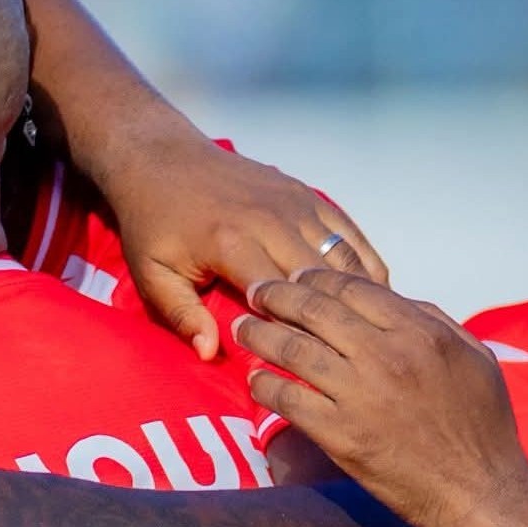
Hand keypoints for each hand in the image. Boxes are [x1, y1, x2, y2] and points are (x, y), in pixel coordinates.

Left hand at [108, 135, 385, 359]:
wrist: (163, 159)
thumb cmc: (153, 223)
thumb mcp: (152, 274)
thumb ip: (182, 315)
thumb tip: (210, 353)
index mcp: (232, 243)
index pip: (278, 300)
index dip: (295, 335)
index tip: (307, 367)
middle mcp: (272, 220)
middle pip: (320, 281)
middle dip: (334, 321)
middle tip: (351, 358)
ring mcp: (295, 204)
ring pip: (342, 256)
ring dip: (358, 295)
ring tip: (373, 334)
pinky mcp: (307, 195)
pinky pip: (347, 233)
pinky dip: (363, 263)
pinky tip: (375, 295)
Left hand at [234, 269, 527, 526]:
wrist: (480, 491)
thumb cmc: (482, 425)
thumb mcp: (473, 356)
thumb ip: (432, 321)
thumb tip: (391, 299)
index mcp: (420, 332)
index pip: (352, 288)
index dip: (315, 278)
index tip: (294, 277)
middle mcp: (386, 355)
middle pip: (314, 310)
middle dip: (277, 295)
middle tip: (255, 292)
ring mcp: (359, 395)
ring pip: (293, 350)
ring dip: (260, 335)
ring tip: (243, 327)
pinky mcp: (340, 434)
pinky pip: (288, 400)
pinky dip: (265, 385)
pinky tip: (254, 379)